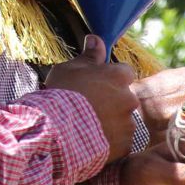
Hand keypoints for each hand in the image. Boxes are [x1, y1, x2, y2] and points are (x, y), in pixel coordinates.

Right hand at [47, 35, 139, 162]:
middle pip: (125, 98)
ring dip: (111, 123)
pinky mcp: (125, 145)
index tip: (97, 85)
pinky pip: (120, 142)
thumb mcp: (70, 69)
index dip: (111, 79)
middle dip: (112, 102)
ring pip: (123, 121)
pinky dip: (109, 142)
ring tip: (86, 127)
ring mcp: (129, 123)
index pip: (124, 72)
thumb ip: (89, 56)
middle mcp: (130, 99)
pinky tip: (90, 142)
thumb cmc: (60, 94)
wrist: (55, 130)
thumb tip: (96, 38)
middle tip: (88, 108)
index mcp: (119, 77)